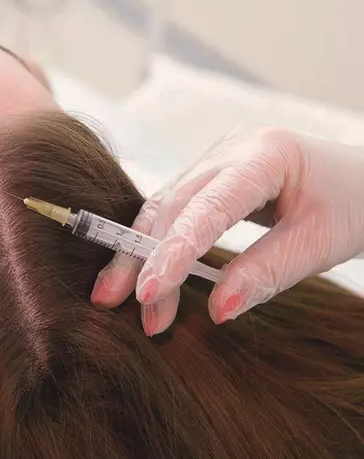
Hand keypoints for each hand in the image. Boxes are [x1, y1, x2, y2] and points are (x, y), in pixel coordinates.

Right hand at [92, 127, 363, 334]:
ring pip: (163, 206)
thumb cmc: (355, 205)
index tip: (149, 294)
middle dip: (145, 258)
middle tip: (126, 307)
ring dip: (140, 253)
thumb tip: (215, 310)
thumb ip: (266, 274)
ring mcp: (217, 158)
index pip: (207, 207)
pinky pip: (173, 208)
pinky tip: (140, 272)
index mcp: (265, 154)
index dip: (173, 251)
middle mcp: (231, 149)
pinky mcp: (211, 175)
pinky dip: (156, 243)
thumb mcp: (320, 243)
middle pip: (173, 205)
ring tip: (117, 297)